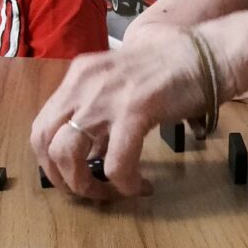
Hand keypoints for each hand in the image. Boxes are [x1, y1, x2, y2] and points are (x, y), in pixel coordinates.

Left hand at [30, 25, 211, 200]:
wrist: (205, 54)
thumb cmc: (169, 70)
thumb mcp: (119, 83)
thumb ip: (100, 112)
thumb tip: (93, 153)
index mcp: (78, 76)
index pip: (42, 125)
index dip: (50, 161)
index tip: (71, 177)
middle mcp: (84, 83)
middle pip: (46, 141)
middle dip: (61, 177)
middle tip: (86, 192)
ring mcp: (107, 95)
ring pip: (69, 154)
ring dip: (85, 184)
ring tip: (109, 193)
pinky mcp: (135, 109)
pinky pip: (117, 162)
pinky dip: (125, 184)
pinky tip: (141, 186)